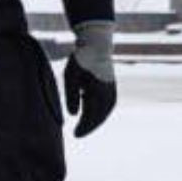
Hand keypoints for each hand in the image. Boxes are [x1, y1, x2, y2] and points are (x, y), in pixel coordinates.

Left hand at [63, 20, 116, 137]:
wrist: (97, 46)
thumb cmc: (81, 60)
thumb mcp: (70, 76)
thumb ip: (71, 95)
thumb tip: (73, 115)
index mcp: (100, 92)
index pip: (93, 116)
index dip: (85, 127)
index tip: (76, 135)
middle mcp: (109, 94)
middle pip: (100, 116)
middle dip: (89, 126)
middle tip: (77, 134)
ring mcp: (111, 91)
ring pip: (104, 112)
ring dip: (94, 120)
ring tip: (82, 127)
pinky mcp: (110, 88)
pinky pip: (105, 105)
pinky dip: (97, 112)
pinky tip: (87, 113)